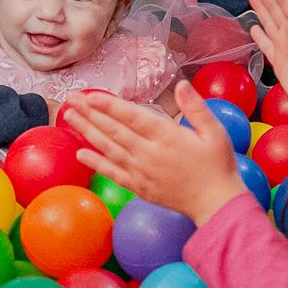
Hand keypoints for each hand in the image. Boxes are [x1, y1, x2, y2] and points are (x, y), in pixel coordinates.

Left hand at [64, 83, 247, 223]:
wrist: (216, 204)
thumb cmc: (218, 165)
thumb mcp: (215, 132)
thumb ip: (196, 107)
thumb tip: (181, 84)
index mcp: (167, 136)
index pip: (131, 117)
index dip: (109, 105)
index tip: (89, 95)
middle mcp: (149, 153)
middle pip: (113, 130)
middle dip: (90, 113)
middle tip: (70, 99)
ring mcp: (141, 172)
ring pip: (108, 149)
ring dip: (87, 132)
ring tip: (69, 117)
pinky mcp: (139, 187)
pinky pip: (112, 173)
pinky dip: (95, 163)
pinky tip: (80, 153)